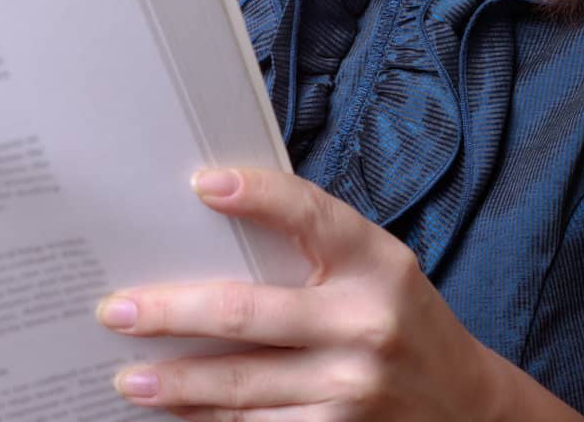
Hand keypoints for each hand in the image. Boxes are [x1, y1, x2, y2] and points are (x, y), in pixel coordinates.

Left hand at [94, 165, 508, 419]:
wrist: (466, 407)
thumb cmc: (400, 317)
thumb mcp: (377, 265)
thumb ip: (314, 242)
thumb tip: (214, 217)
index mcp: (376, 262)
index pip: (309, 214)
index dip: (257, 195)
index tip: (201, 184)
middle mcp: (365, 325)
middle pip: (248, 314)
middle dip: (171, 313)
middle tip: (117, 311)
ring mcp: (352, 391)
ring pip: (243, 387)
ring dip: (177, 384)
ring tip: (130, 377)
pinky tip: (178, 413)